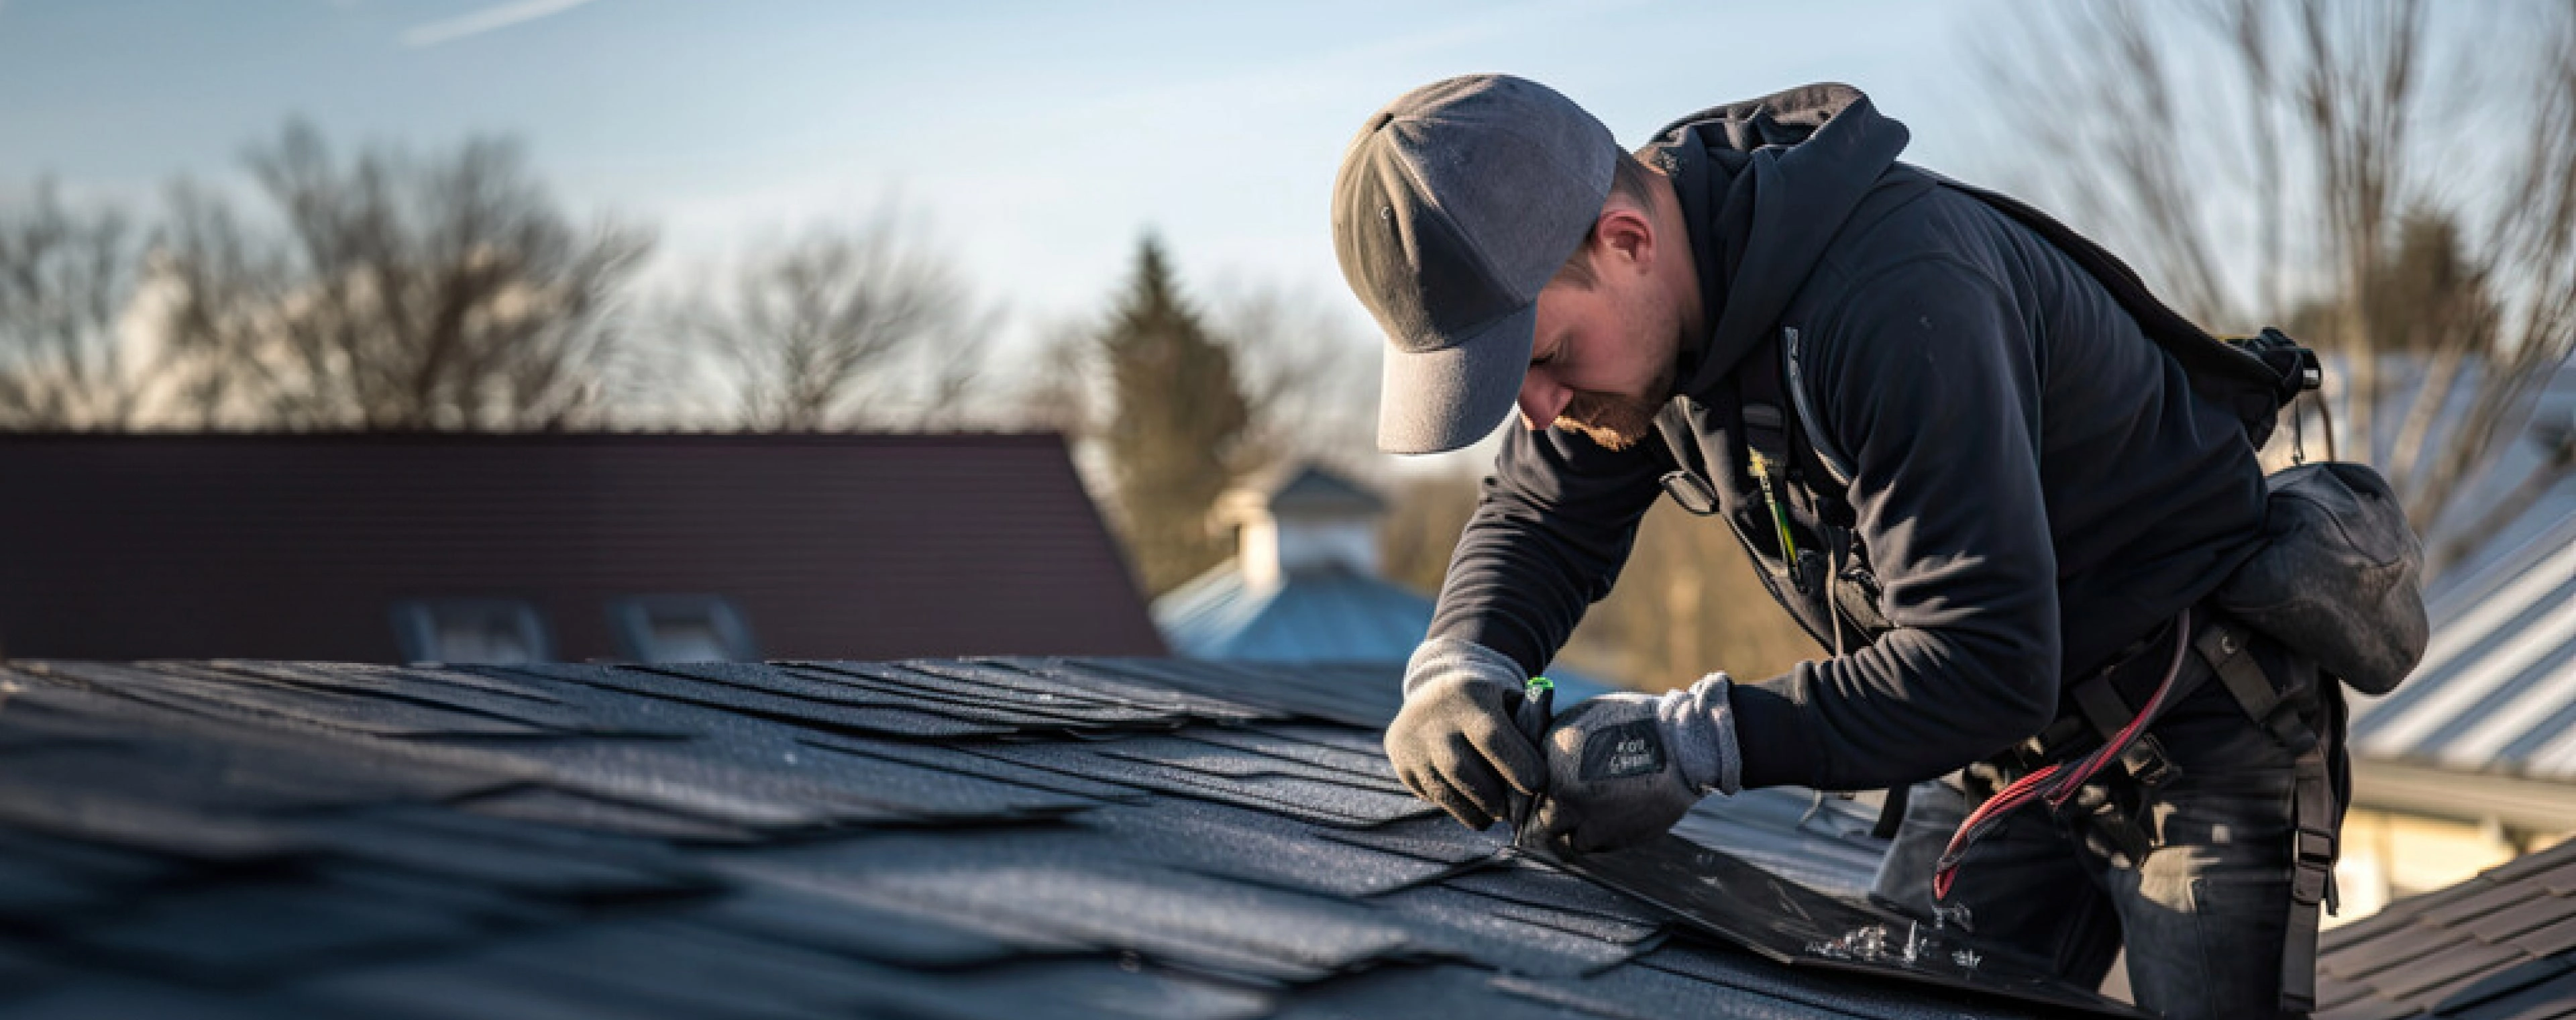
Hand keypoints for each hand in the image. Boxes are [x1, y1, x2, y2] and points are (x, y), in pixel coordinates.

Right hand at [1385, 638, 1546, 829]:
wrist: (1438, 689)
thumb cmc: (1492, 704)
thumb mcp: (1513, 702)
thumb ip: (1532, 728)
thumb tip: (1552, 771)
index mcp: (1469, 694)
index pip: (1492, 736)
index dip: (1517, 766)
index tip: (1537, 786)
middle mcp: (1433, 715)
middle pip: (1464, 770)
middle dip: (1494, 798)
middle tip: (1512, 811)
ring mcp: (1411, 739)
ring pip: (1444, 790)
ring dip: (1474, 810)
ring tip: (1492, 813)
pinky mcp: (1399, 760)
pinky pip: (1430, 794)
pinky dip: (1453, 805)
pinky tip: (1467, 799)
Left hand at [1531, 675, 1738, 854]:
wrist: (1682, 746)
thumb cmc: (1632, 722)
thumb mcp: (1581, 720)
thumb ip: (1553, 747)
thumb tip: (1537, 764)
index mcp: (1551, 764)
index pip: (1523, 791)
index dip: (1531, 792)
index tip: (1539, 793)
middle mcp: (1564, 797)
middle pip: (1541, 821)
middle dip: (1550, 815)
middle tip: (1563, 806)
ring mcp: (1590, 822)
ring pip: (1569, 838)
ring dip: (1576, 828)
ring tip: (1594, 810)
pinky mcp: (1615, 839)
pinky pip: (1596, 844)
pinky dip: (1600, 834)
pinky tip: (1614, 814)